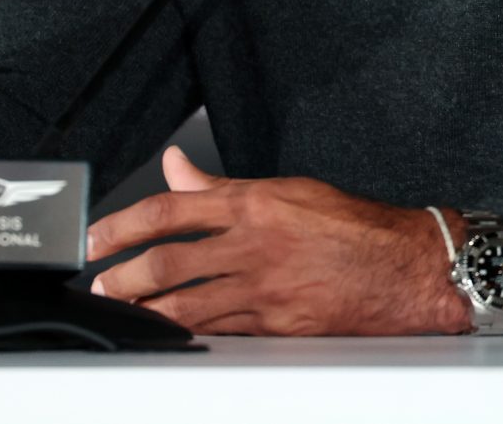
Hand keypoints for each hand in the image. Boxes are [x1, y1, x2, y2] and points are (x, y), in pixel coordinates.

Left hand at [85, 146, 471, 336]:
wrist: (405, 267)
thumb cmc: (352, 226)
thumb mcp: (285, 189)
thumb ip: (222, 184)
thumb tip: (178, 166)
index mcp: (253, 204)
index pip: (171, 210)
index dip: (124, 225)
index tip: (97, 236)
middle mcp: (253, 246)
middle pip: (168, 263)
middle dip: (124, 278)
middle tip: (99, 285)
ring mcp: (263, 290)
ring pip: (187, 306)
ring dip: (146, 313)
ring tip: (121, 314)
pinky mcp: (276, 327)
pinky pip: (219, 332)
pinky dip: (187, 334)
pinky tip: (168, 336)